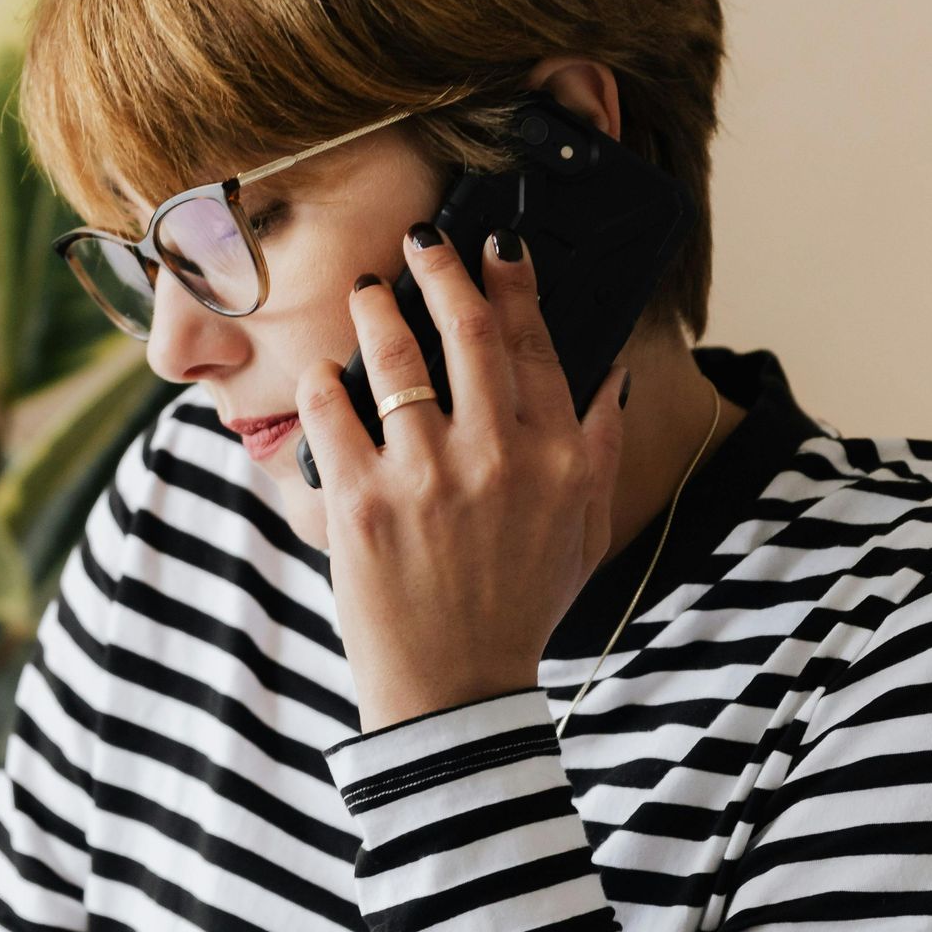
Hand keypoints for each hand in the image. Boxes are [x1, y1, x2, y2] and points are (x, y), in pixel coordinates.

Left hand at [295, 223, 627, 732]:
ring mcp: (426, 478)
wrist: (455, 690)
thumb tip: (609, 375)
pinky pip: (331, 411)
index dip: (514, 281)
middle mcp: (498, 458)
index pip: (535, 343)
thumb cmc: (519, 606)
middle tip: (421, 240)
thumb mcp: (585, 530)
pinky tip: (322, 371)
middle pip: (469, 329)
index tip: (498, 241)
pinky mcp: (361, 503)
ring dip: (376, 309)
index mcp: (558, 459)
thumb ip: (601, 449)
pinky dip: (323, 381)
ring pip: (396, 359)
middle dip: (441, 268)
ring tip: (365, 291)